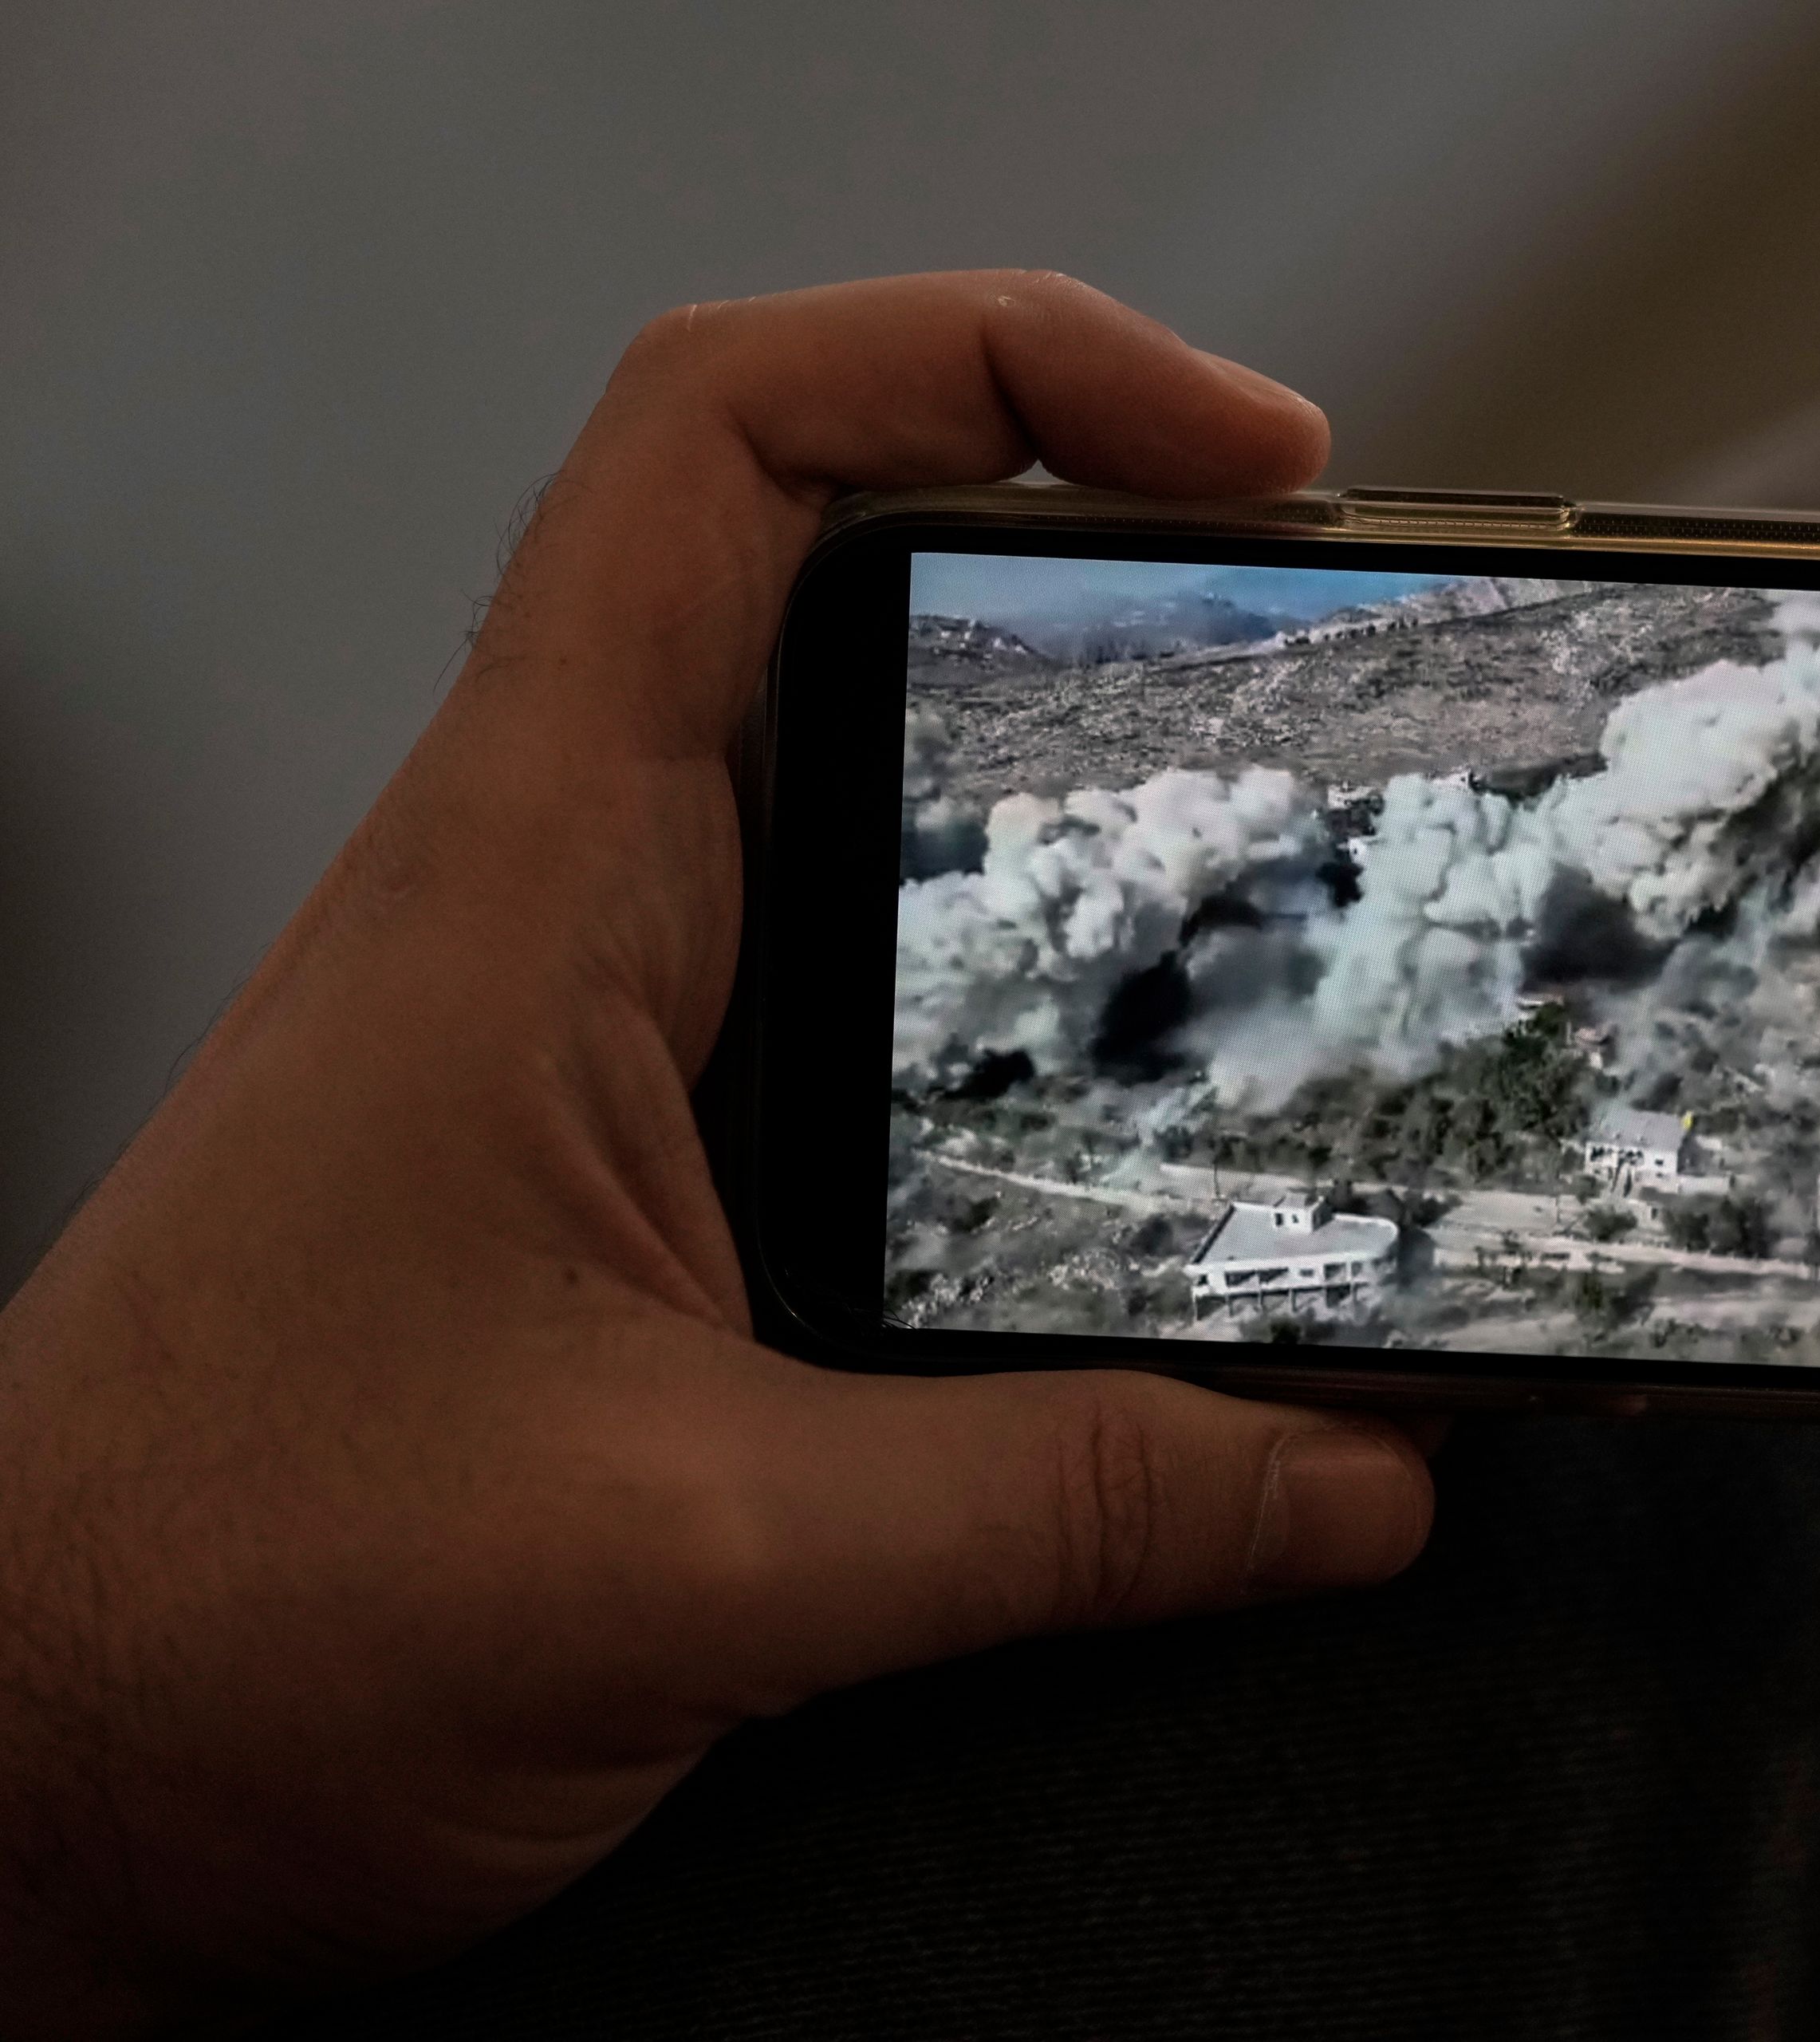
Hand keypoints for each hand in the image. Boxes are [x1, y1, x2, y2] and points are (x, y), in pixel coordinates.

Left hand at [0, 273, 1434, 2033]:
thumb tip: (1351, 1470)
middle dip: (1093, 536)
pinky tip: (1152, 1067)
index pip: (726, 446)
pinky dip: (1026, 961)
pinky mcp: (635, 1135)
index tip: (1236, 452)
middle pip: (837, 557)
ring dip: (1069, 752)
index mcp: (534, 883)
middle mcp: (564, 896)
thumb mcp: (699, 1567)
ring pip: (861, 765)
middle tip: (1315, 614)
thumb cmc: (217, 1614)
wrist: (29, 1763)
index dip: (997, 364)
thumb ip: (1060, 1512)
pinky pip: (861, 963)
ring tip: (1291, 807)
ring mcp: (599, 1008)